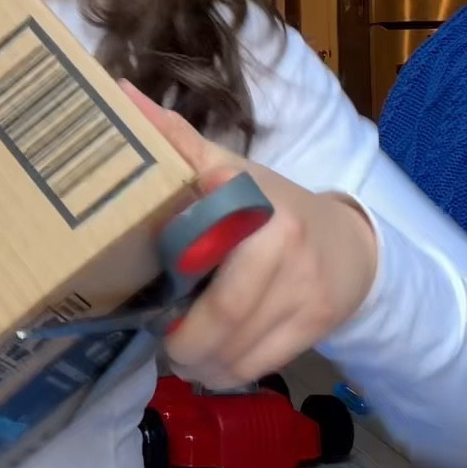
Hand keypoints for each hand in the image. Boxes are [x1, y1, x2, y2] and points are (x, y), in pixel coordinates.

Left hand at [119, 81, 379, 388]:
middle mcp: (282, 241)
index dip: (173, 273)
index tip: (150, 300)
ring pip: (242, 345)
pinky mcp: (318, 321)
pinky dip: (230, 374)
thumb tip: (119, 93)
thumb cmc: (270, 208)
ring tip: (185, 357)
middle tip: (165, 346)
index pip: (205, 237)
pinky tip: (214, 368)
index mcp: (251, 199)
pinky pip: (264, 362)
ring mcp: (305, 284)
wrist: (348, 243)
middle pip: (225, 310)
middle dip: (187, 341)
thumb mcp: (229, 171)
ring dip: (204, 364)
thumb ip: (177, 142)